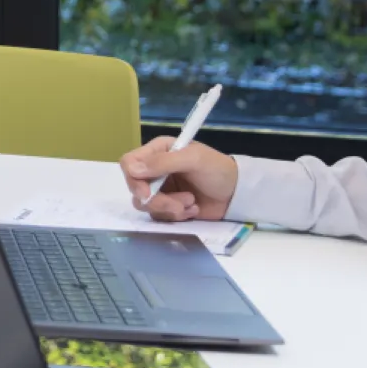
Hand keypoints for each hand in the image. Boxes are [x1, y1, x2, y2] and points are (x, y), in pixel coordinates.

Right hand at [120, 135, 238, 221]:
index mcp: (158, 151)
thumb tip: (132, 169)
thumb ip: (163, 162)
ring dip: (170, 208)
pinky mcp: (168, 207)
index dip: (133, 179)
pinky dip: (177, 216)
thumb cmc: (218, 170)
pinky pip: (159, 216)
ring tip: (191, 203)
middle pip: (135, 188)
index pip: (129, 163)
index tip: (147, 192)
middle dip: (157, 200)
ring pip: (146, 205)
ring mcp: (160, 189)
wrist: (237, 194)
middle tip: (179, 204)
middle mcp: (155, 170)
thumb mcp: (193, 159)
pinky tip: (193, 209)